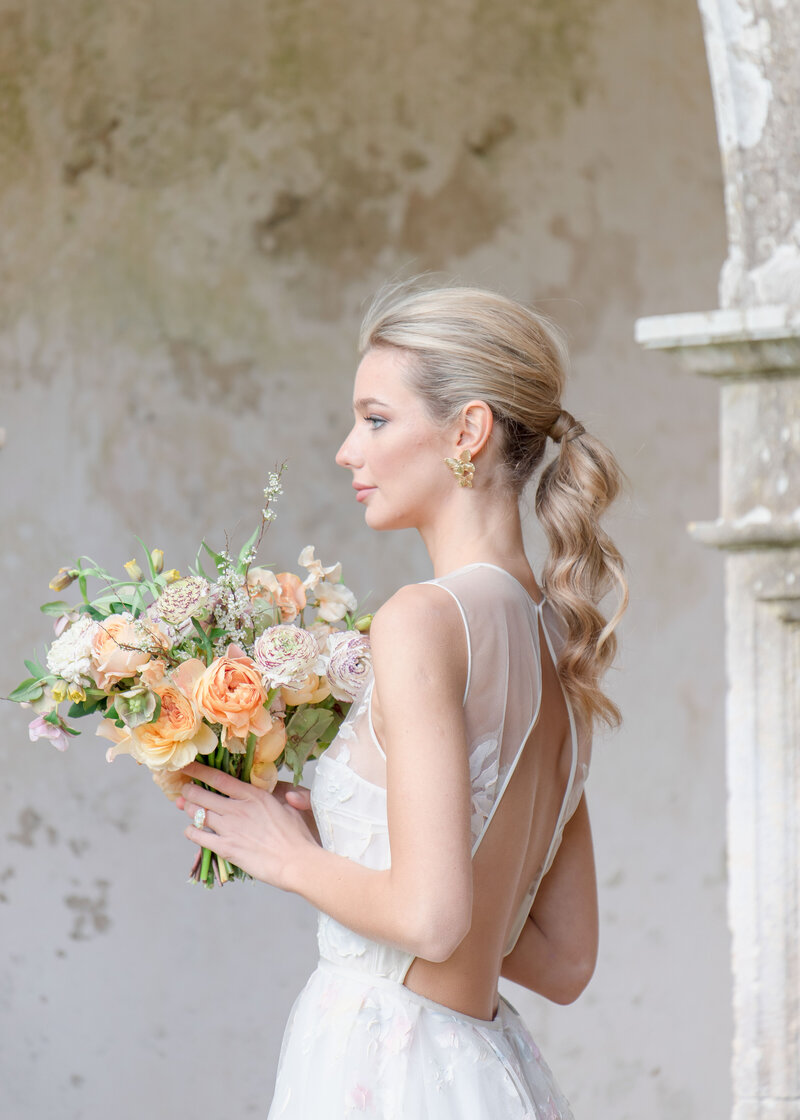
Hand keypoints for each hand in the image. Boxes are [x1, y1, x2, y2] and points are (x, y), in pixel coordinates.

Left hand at [176, 762, 317, 888]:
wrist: (296, 862)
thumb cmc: (297, 835)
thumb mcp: (289, 807)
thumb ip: (277, 797)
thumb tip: (282, 791)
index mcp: (253, 795)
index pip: (219, 778)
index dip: (199, 771)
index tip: (187, 767)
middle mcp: (237, 809)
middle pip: (202, 795)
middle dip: (189, 791)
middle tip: (185, 790)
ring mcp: (230, 828)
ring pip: (198, 814)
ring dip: (189, 810)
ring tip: (186, 807)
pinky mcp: (226, 848)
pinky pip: (198, 836)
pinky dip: (191, 832)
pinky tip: (191, 830)